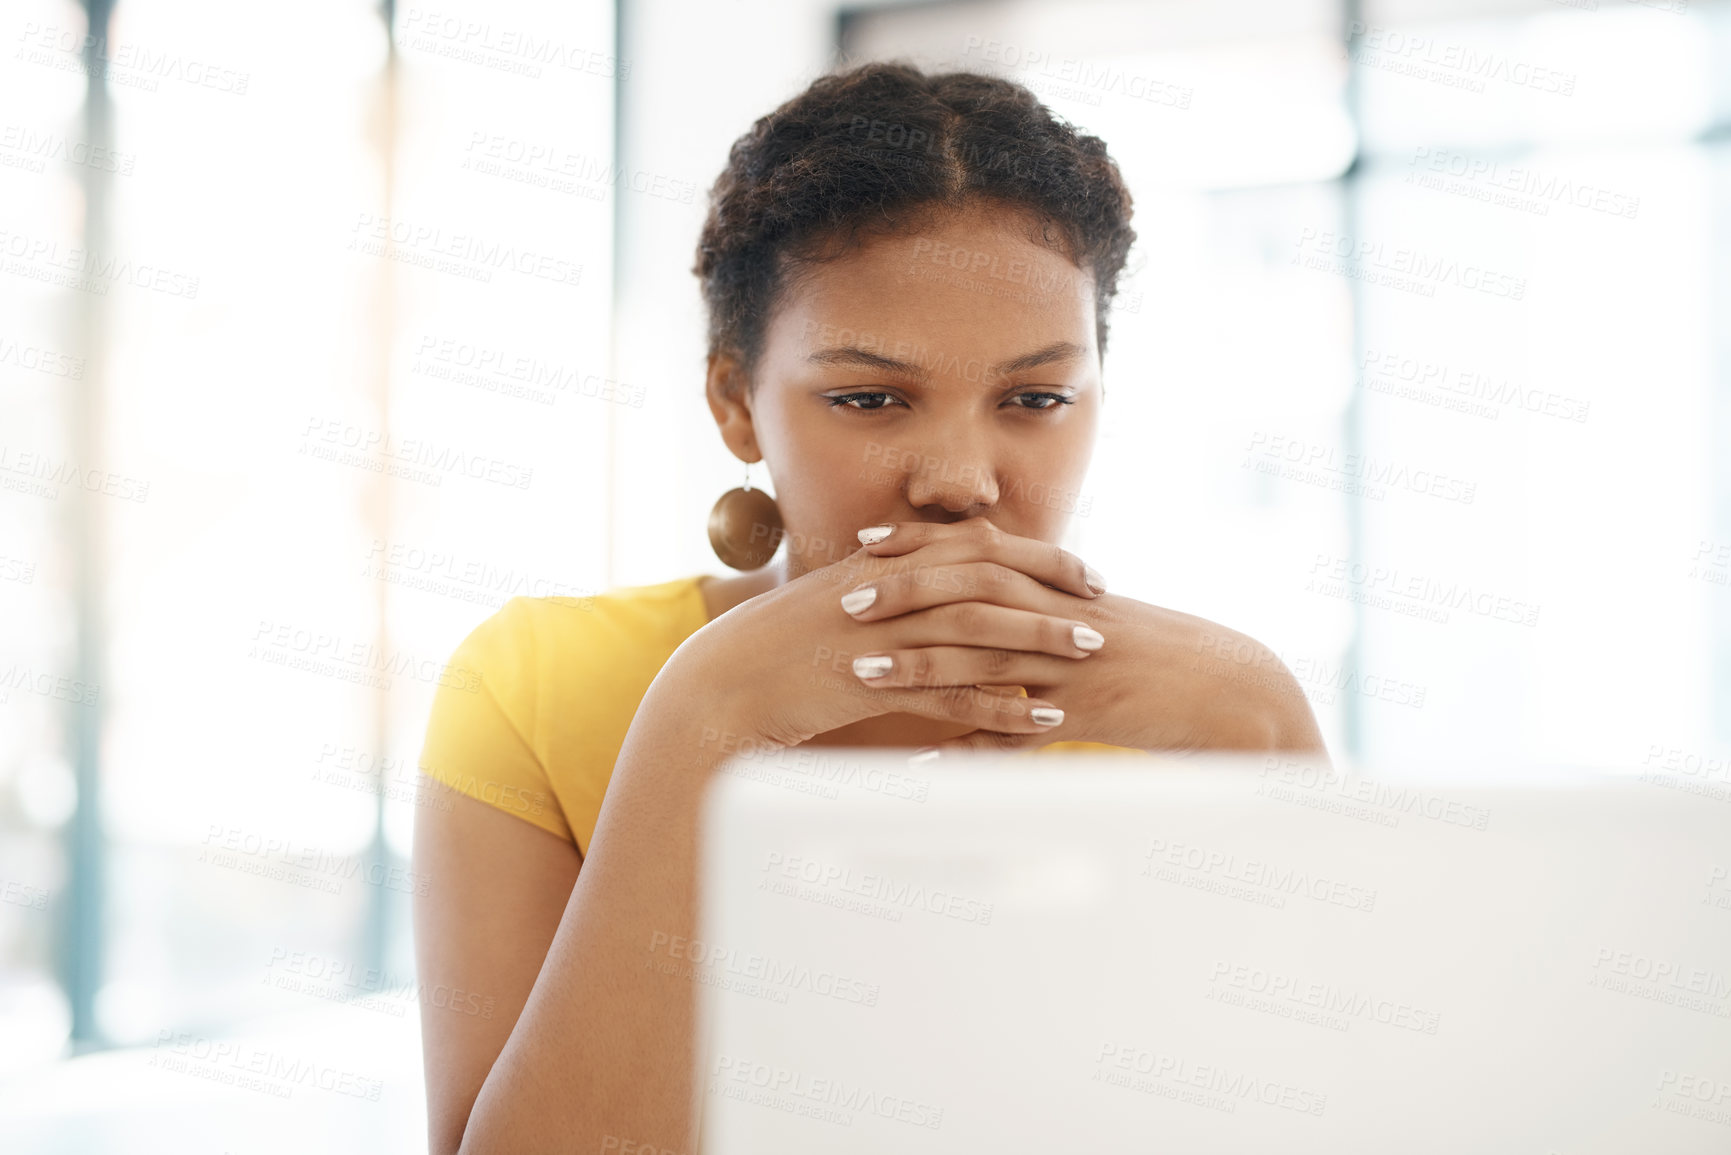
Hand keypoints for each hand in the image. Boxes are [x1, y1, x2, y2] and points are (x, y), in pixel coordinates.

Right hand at [672, 517, 1110, 751]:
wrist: (728, 681)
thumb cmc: (786, 647)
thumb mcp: (846, 602)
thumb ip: (898, 591)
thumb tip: (947, 592)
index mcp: (888, 563)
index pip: (977, 545)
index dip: (1035, 554)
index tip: (1081, 569)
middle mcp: (890, 588)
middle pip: (987, 576)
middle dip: (1050, 586)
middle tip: (1101, 601)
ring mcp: (882, 633)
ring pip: (977, 627)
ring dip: (1038, 638)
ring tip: (1089, 651)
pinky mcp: (874, 680)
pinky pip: (949, 690)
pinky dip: (999, 702)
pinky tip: (1039, 717)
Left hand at [852, 520, 1328, 756]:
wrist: (1228, 689)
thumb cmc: (1156, 655)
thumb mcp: (1093, 620)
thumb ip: (1038, 610)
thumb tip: (985, 603)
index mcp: (1058, 586)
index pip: (978, 550)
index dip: (919, 543)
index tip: (866, 542)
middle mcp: (1060, 615)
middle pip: (970, 592)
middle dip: (904, 593)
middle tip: (845, 600)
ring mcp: (1072, 663)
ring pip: (983, 658)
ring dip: (917, 665)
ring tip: (861, 671)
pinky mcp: (1085, 711)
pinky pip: (1018, 732)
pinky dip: (968, 746)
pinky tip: (923, 761)